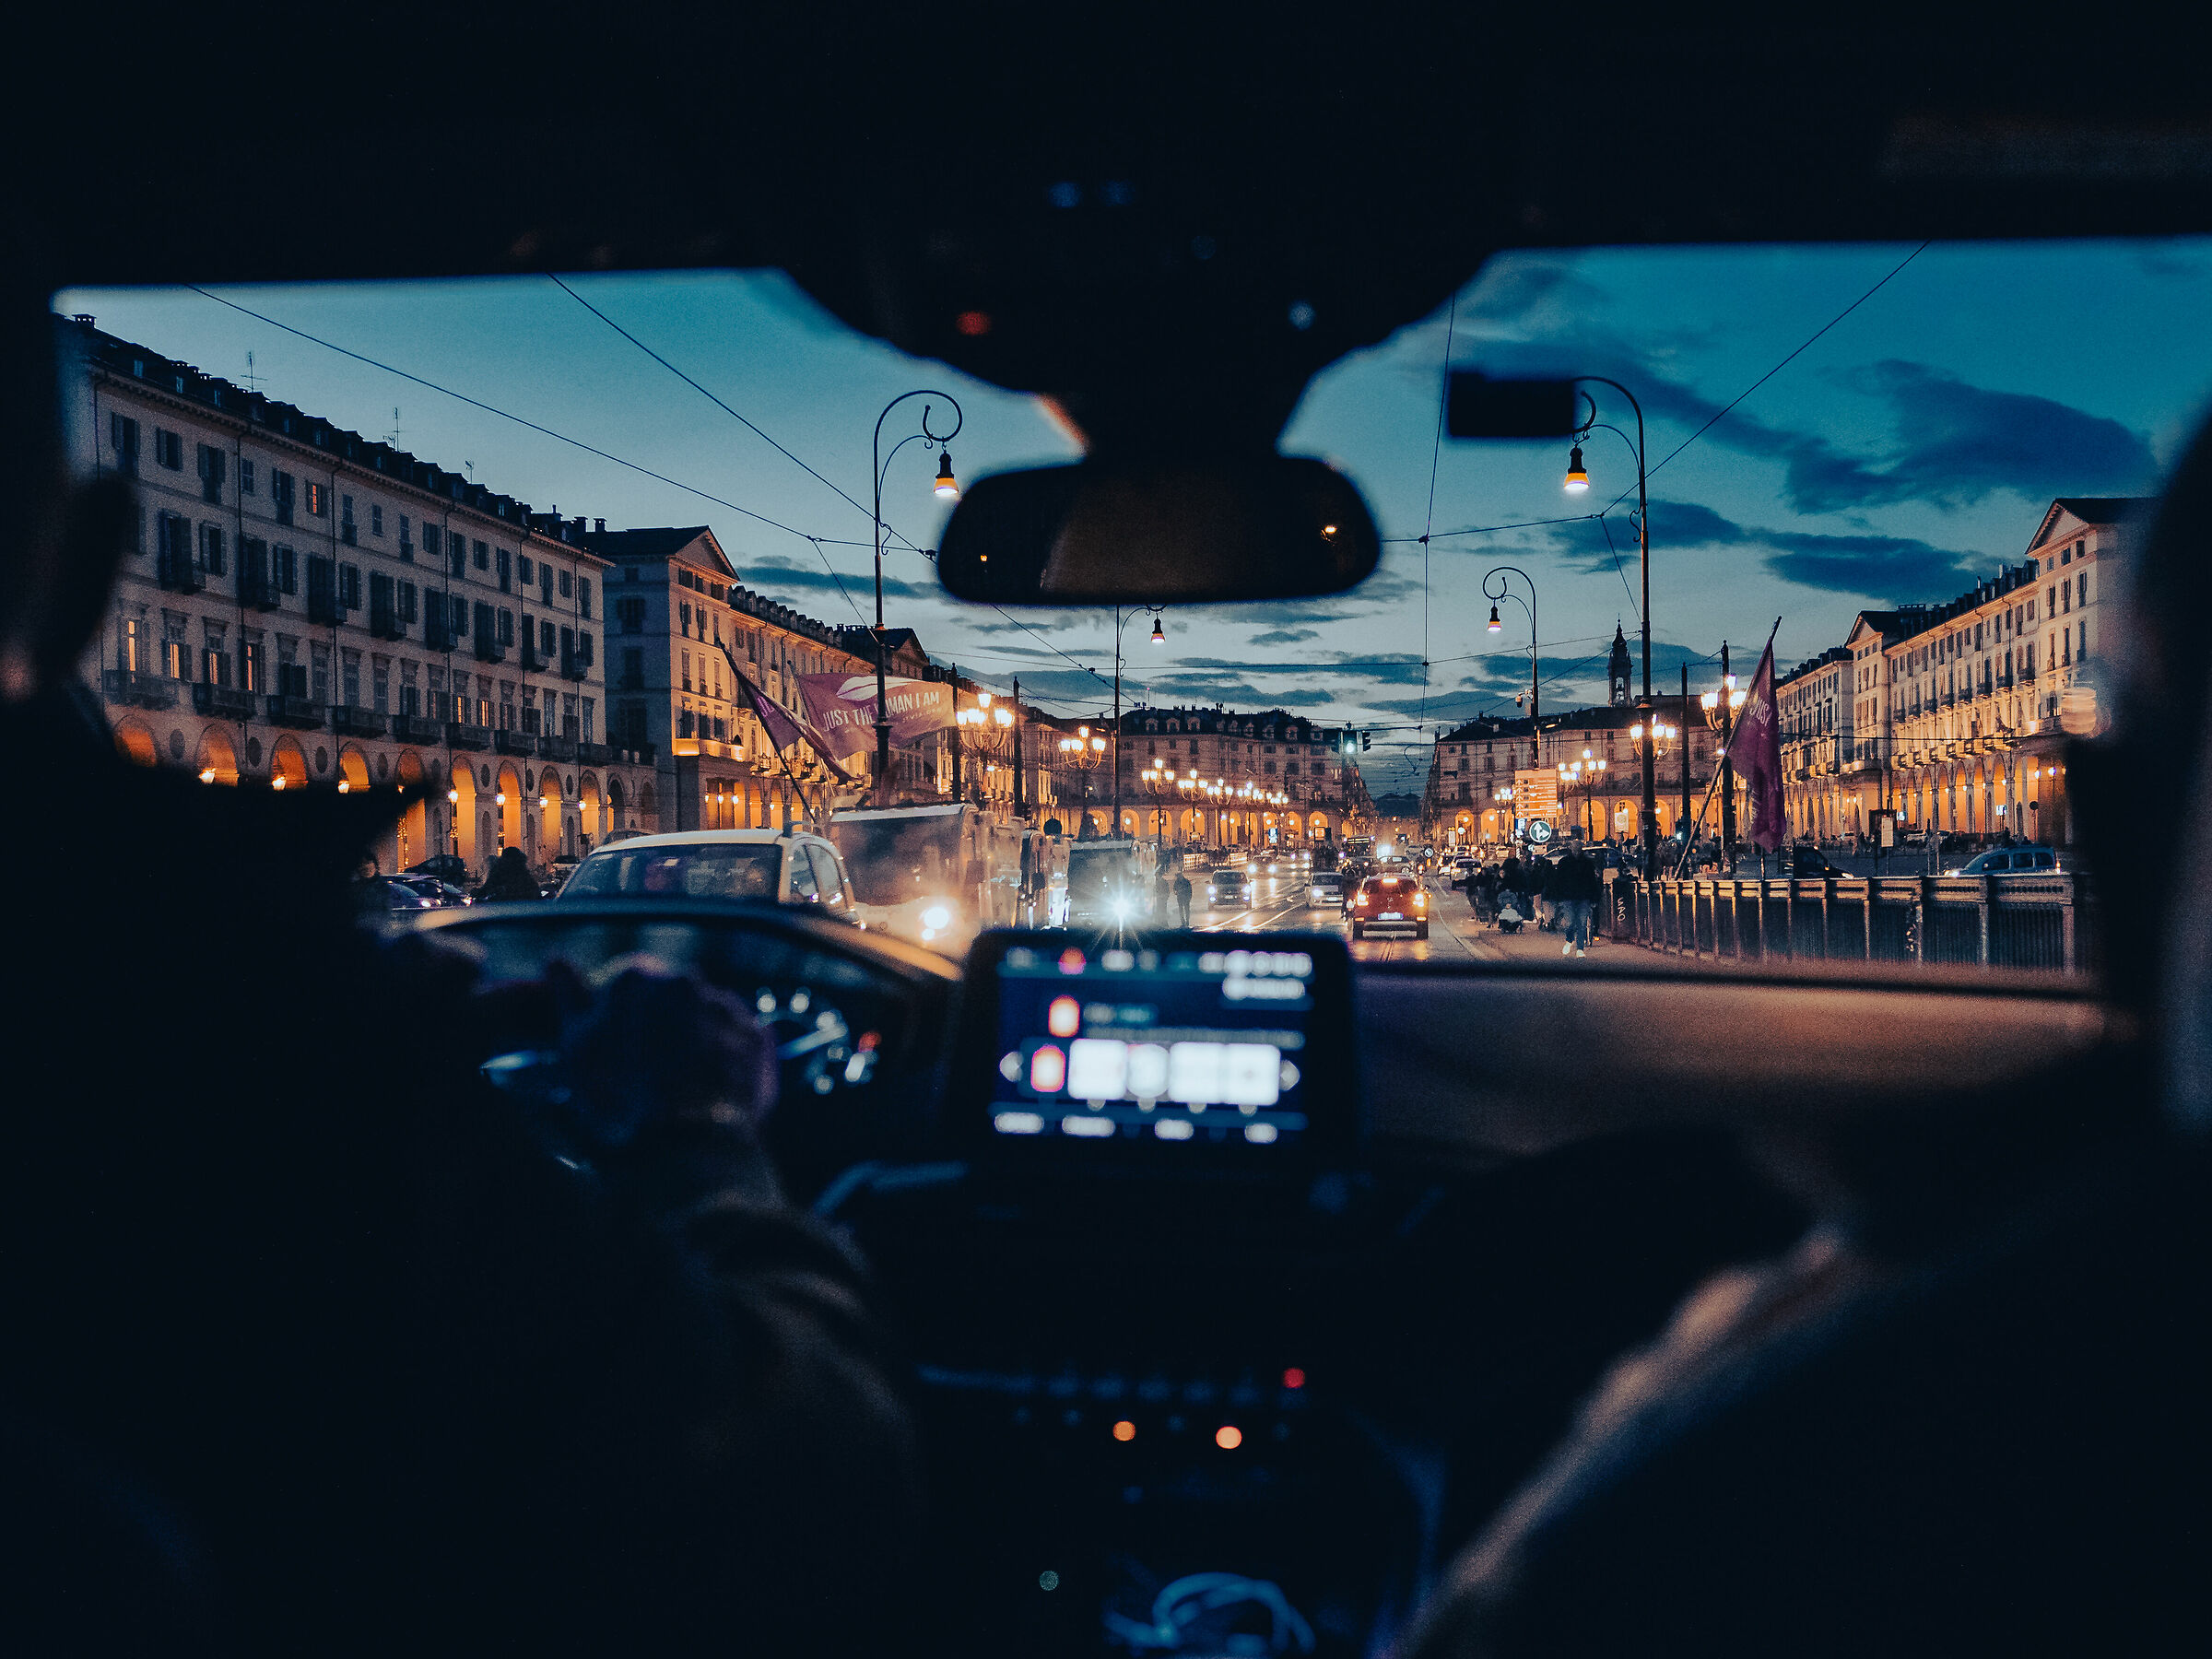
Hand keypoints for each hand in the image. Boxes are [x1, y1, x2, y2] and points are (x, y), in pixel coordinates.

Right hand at [550, 958, 778, 1150]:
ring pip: (704, 1014)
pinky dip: (725, 1056)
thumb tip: (554, 960)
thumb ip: (568, 997)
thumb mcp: (577, 1050)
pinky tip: (710, 1088)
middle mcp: (685, 981)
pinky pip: (736, 1039)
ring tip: (681, 1086)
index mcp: (635, 978)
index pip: (625, 980)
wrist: (688, 1146)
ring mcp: (725, 1006)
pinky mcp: (758, 1036)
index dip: (620, 1014)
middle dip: (659, 1022)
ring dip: (694, 1037)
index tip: (618, 1047)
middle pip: (667, 996)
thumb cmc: (621, 1099)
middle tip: (647, 1070)